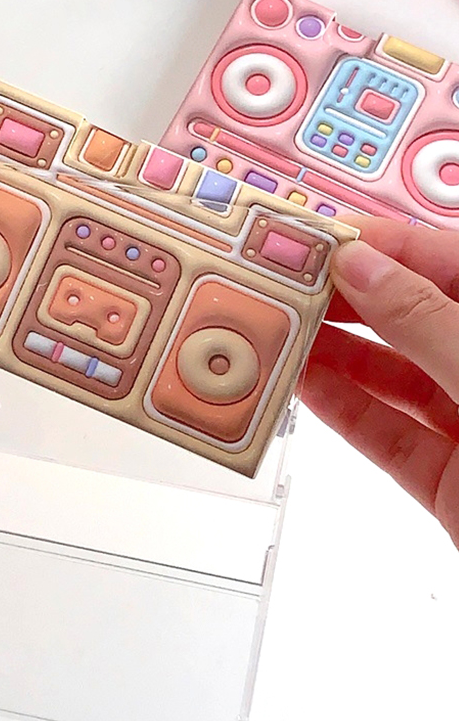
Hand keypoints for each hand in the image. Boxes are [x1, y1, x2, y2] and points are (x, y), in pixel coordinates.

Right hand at [303, 218, 458, 546]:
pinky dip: (341, 410)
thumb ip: (424, 320)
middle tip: (283, 288)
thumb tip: (362, 269)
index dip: (376, 246)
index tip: (315, 242)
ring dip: (331, 356)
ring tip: (279, 333)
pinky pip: (385, 434)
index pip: (441, 261)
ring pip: (390, 377)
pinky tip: (304, 385)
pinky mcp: (447, 478)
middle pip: (407, 317)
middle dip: (342, 301)